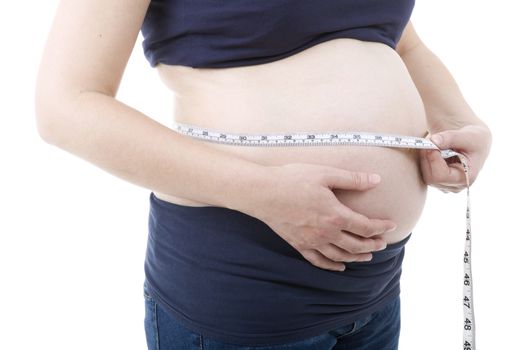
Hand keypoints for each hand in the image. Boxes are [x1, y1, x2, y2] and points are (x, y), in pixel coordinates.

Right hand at [247, 163, 396, 271]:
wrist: (263, 192)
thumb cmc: (293, 179)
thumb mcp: (325, 173)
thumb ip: (352, 179)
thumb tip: (377, 180)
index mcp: (335, 215)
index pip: (366, 226)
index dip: (381, 227)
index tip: (391, 225)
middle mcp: (326, 233)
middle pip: (356, 245)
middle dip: (373, 245)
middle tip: (383, 243)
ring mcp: (311, 241)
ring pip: (340, 256)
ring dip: (357, 257)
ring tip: (367, 257)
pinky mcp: (298, 244)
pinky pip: (318, 261)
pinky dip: (332, 266)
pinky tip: (340, 266)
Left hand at [420, 124, 491, 192]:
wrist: (473, 143)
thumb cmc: (474, 140)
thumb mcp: (467, 136)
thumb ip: (450, 137)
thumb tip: (433, 141)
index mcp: (466, 178)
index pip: (440, 176)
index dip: (432, 159)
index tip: (431, 143)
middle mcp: (455, 186)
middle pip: (430, 177)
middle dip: (427, 158)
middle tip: (429, 141)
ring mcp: (444, 186)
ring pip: (425, 175)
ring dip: (425, 158)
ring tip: (434, 144)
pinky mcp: (437, 182)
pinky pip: (424, 173)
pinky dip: (425, 159)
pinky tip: (433, 150)